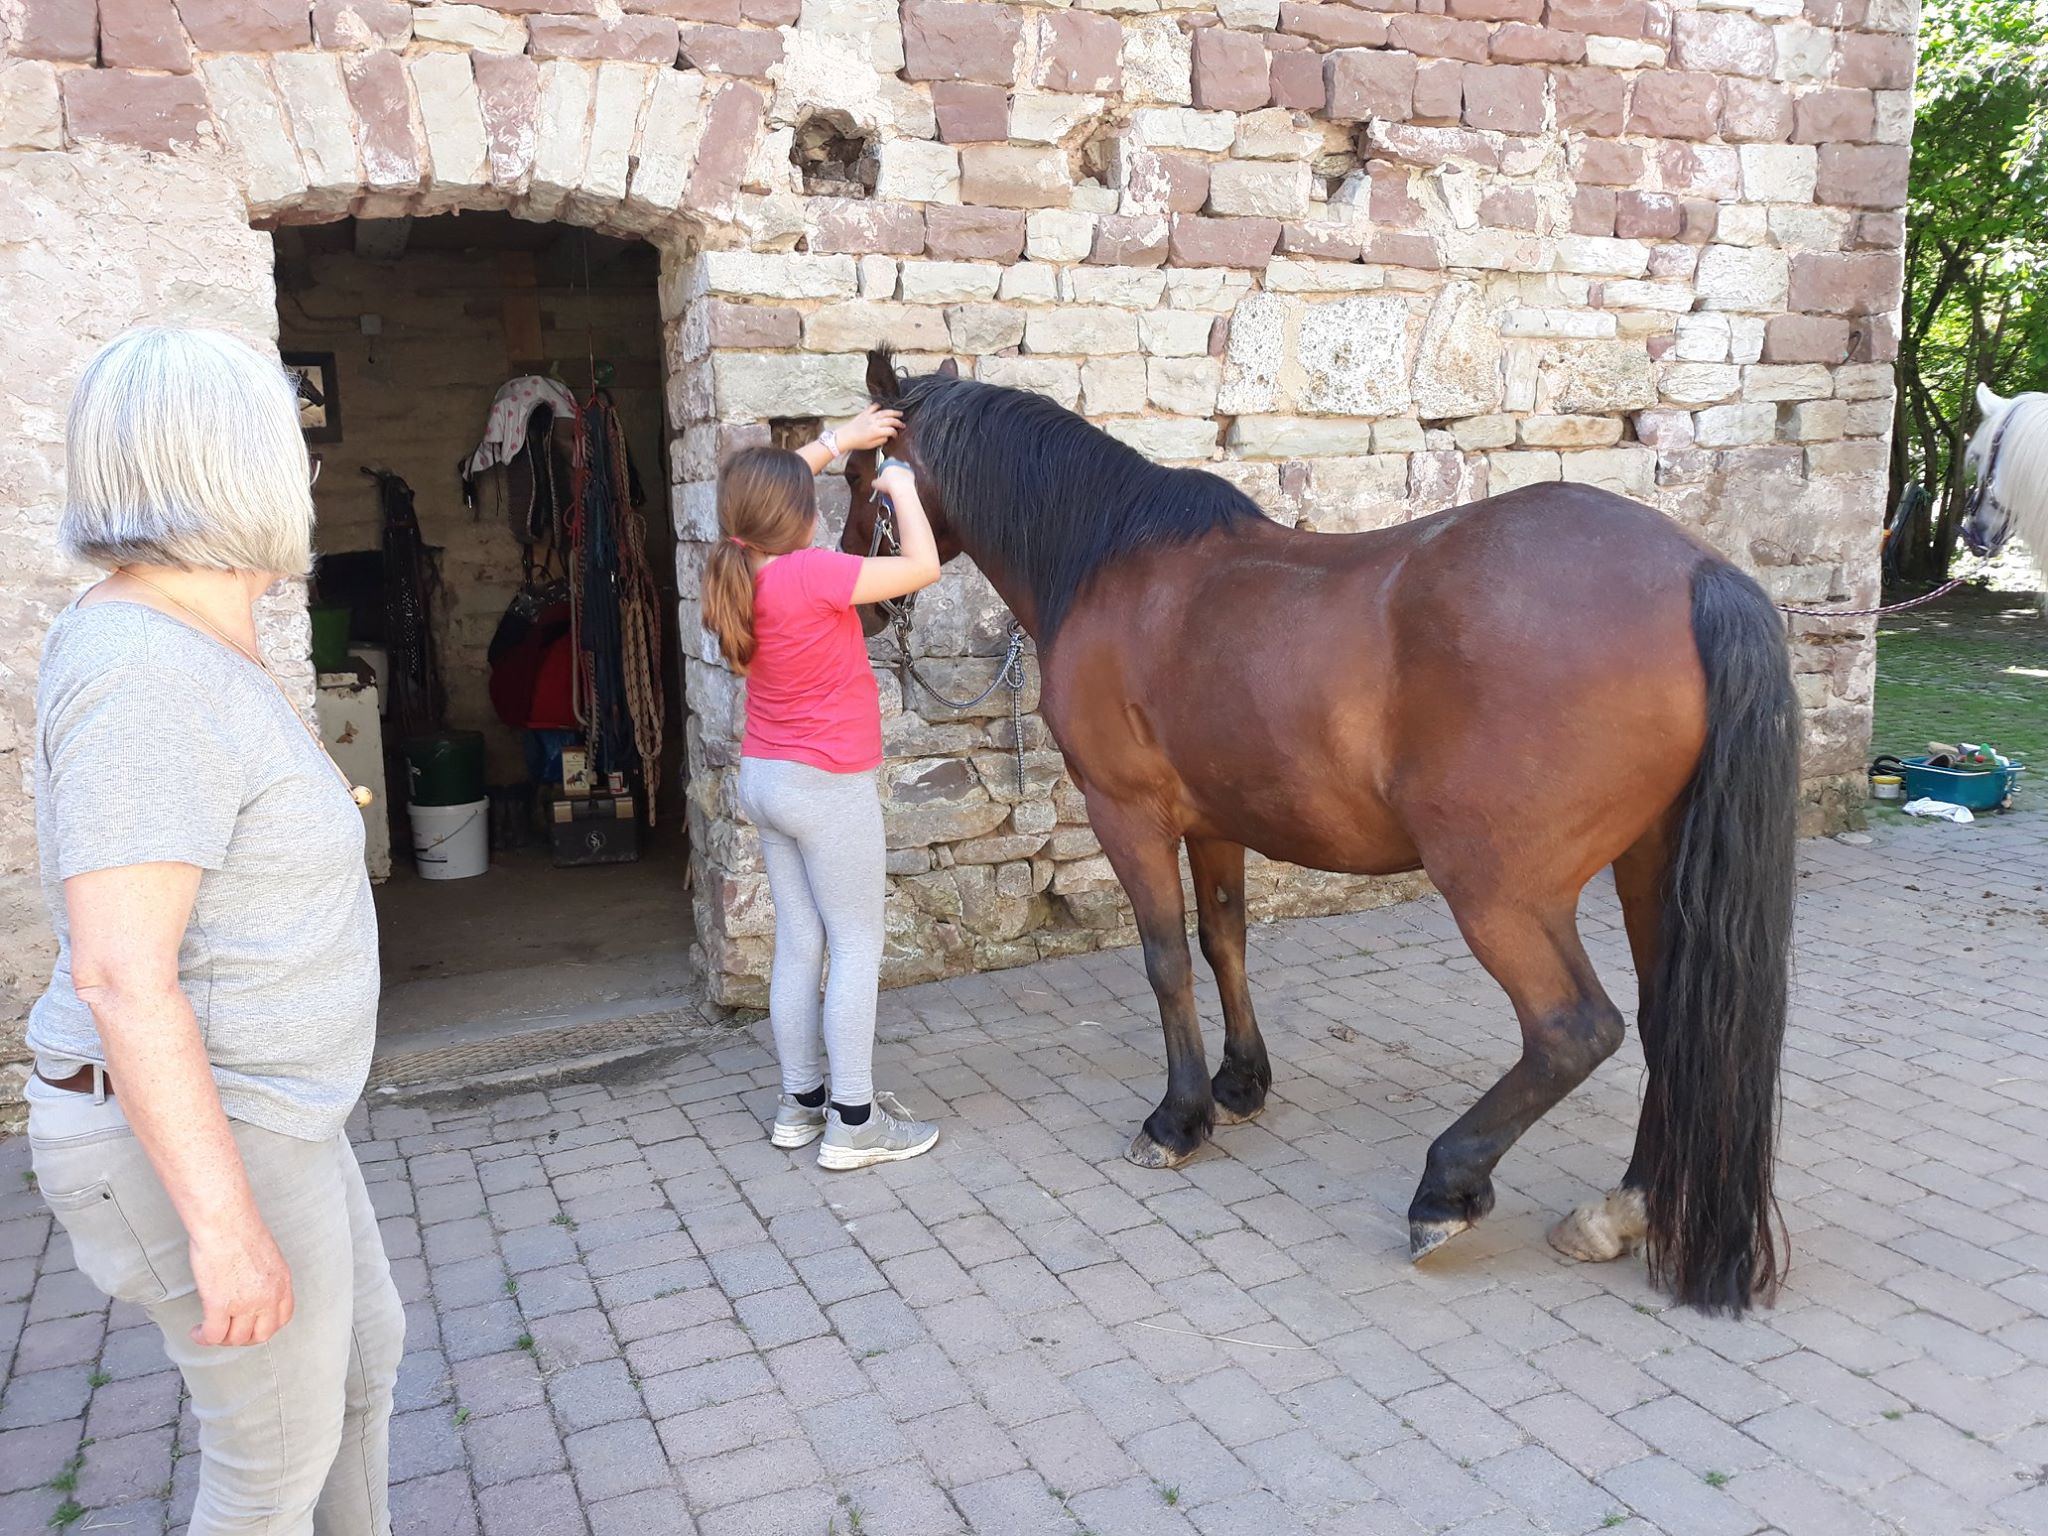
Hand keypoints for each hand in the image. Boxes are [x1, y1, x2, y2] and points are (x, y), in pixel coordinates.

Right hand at [188, 1218, 294, 1346]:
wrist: (225, 1221)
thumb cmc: (240, 1229)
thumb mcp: (266, 1255)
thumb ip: (264, 1276)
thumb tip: (252, 1288)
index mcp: (282, 1282)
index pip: (282, 1318)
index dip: (265, 1327)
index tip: (251, 1326)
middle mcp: (268, 1296)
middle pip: (261, 1335)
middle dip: (243, 1338)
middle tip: (228, 1332)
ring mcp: (246, 1303)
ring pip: (236, 1339)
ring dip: (221, 1339)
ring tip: (208, 1331)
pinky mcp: (220, 1304)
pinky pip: (214, 1336)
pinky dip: (204, 1338)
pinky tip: (197, 1332)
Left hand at [835, 404, 902, 453]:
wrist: (845, 437)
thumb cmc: (857, 442)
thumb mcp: (871, 445)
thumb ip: (881, 440)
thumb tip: (887, 437)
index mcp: (876, 432)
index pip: (890, 430)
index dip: (895, 432)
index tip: (896, 435)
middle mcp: (874, 423)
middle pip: (890, 420)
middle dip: (898, 422)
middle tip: (903, 424)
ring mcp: (869, 417)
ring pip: (884, 412)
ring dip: (893, 412)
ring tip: (899, 413)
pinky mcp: (864, 414)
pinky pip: (873, 407)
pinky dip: (878, 406)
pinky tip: (882, 407)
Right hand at [875, 462, 915, 503]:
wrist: (901, 489)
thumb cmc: (889, 484)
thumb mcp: (877, 483)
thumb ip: (875, 482)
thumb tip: (874, 483)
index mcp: (889, 462)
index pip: (887, 460)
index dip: (885, 467)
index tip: (883, 473)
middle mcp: (898, 463)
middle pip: (896, 463)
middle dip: (894, 468)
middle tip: (890, 477)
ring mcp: (906, 468)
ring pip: (904, 468)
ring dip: (901, 472)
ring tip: (897, 481)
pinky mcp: (912, 475)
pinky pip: (909, 475)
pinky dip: (906, 479)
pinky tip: (903, 484)